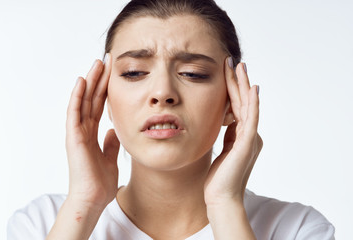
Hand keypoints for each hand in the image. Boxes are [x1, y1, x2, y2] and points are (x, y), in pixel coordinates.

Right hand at [65, 53, 119, 208]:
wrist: (93, 198)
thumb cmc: (100, 181)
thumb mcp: (110, 157)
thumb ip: (111, 143)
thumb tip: (114, 130)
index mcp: (92, 134)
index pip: (100, 105)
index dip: (106, 89)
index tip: (113, 73)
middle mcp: (84, 130)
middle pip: (92, 99)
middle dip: (100, 79)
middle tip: (106, 60)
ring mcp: (77, 132)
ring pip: (83, 101)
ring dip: (90, 81)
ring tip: (97, 63)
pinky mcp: (73, 137)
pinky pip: (75, 113)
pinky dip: (77, 97)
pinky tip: (82, 82)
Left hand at [204, 59, 262, 205]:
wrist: (220, 198)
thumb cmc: (218, 178)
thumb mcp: (222, 150)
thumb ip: (227, 135)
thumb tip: (226, 120)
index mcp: (243, 136)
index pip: (237, 106)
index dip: (232, 89)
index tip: (226, 72)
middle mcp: (250, 135)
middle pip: (243, 102)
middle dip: (238, 81)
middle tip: (233, 61)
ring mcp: (250, 139)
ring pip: (247, 106)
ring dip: (244, 85)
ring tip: (240, 66)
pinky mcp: (248, 144)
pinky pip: (251, 119)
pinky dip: (252, 103)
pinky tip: (252, 88)